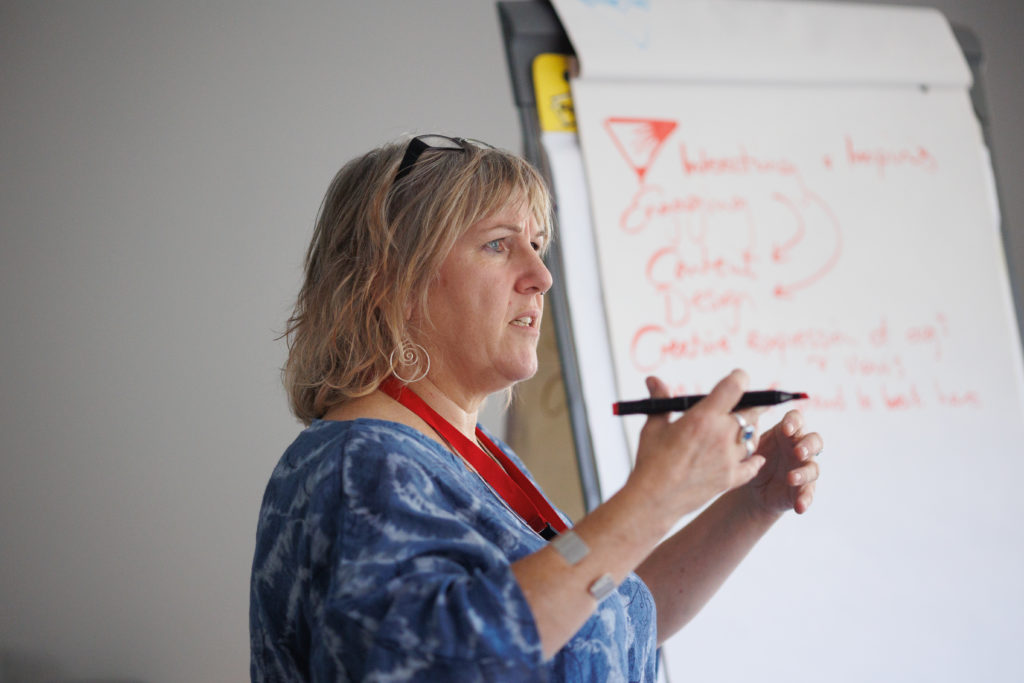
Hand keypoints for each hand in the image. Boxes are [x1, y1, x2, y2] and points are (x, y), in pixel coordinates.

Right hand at [630, 370, 766, 523]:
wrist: (654, 499)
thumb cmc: (651, 461)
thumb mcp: (654, 426)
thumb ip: (661, 400)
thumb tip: (653, 380)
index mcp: (703, 417)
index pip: (734, 387)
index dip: (739, 378)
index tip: (737, 378)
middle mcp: (721, 435)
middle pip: (752, 412)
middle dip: (752, 405)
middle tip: (749, 403)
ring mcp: (729, 459)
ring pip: (753, 438)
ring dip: (751, 431)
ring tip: (743, 429)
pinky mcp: (731, 478)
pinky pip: (753, 465)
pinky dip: (755, 459)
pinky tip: (754, 456)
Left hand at [745, 410, 821, 515]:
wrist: (753, 488)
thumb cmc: (754, 459)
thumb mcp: (750, 446)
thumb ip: (750, 435)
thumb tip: (745, 421)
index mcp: (786, 433)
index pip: (797, 420)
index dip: (794, 422)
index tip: (785, 429)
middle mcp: (799, 448)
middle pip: (814, 441)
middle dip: (808, 445)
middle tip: (797, 452)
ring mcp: (804, 469)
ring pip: (813, 468)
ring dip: (804, 473)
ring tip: (790, 478)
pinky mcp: (804, 489)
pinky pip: (809, 494)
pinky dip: (806, 499)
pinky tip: (800, 506)